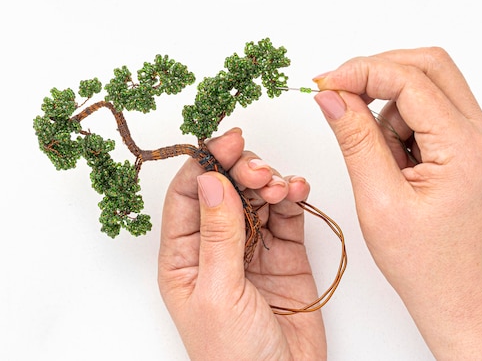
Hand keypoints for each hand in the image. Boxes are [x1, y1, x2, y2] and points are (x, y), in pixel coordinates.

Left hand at [158, 128, 326, 360]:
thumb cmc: (235, 358)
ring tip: (280, 187)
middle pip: (224, 187)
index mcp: (185, 256)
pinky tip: (297, 190)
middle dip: (242, 169)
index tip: (230, 141)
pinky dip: (292, 194)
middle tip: (260, 170)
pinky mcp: (285, 252)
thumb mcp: (218, 292)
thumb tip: (209, 178)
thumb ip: (218, 233)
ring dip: (269, 180)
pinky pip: (286, 212)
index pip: (188, 194)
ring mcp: (252, 246)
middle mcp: (216, 245)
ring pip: (256, 194)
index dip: (207, 161)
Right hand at [314, 47, 481, 359]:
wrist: (453, 293)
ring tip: (375, 154)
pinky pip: (423, 106)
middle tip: (340, 92)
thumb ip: (354, 139)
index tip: (325, 84)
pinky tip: (388, 158)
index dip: (363, 72)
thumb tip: (329, 95)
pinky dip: (395, 118)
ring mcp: (470, 137)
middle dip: (378, 70)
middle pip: (429, 65)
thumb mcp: (378, 199)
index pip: (411, 80)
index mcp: (463, 148)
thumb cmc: (422, 260)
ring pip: (424, 82)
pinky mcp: (458, 143)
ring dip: (387, 100)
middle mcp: (476, 134)